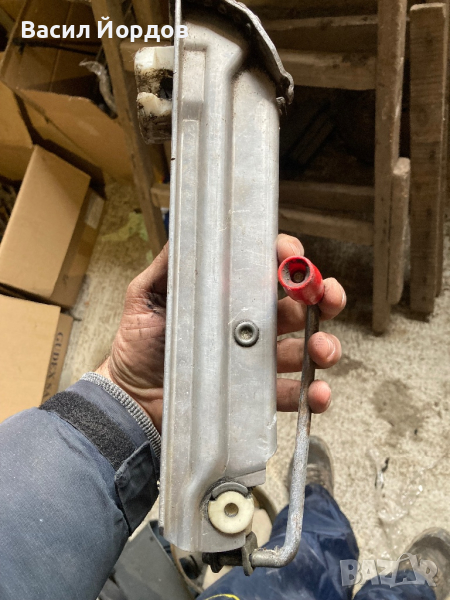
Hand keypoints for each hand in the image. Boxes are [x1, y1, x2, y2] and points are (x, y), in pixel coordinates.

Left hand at [96, 234, 345, 432]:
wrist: (131, 397)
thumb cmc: (139, 344)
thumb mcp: (147, 295)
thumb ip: (169, 266)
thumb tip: (188, 232)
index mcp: (230, 296)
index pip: (268, 269)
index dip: (287, 257)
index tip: (292, 256)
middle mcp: (251, 324)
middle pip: (300, 304)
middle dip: (322, 295)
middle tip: (326, 296)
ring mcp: (257, 359)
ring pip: (305, 347)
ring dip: (324, 345)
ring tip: (321, 349)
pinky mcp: (257, 394)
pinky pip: (292, 392)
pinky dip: (312, 392)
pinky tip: (317, 391)